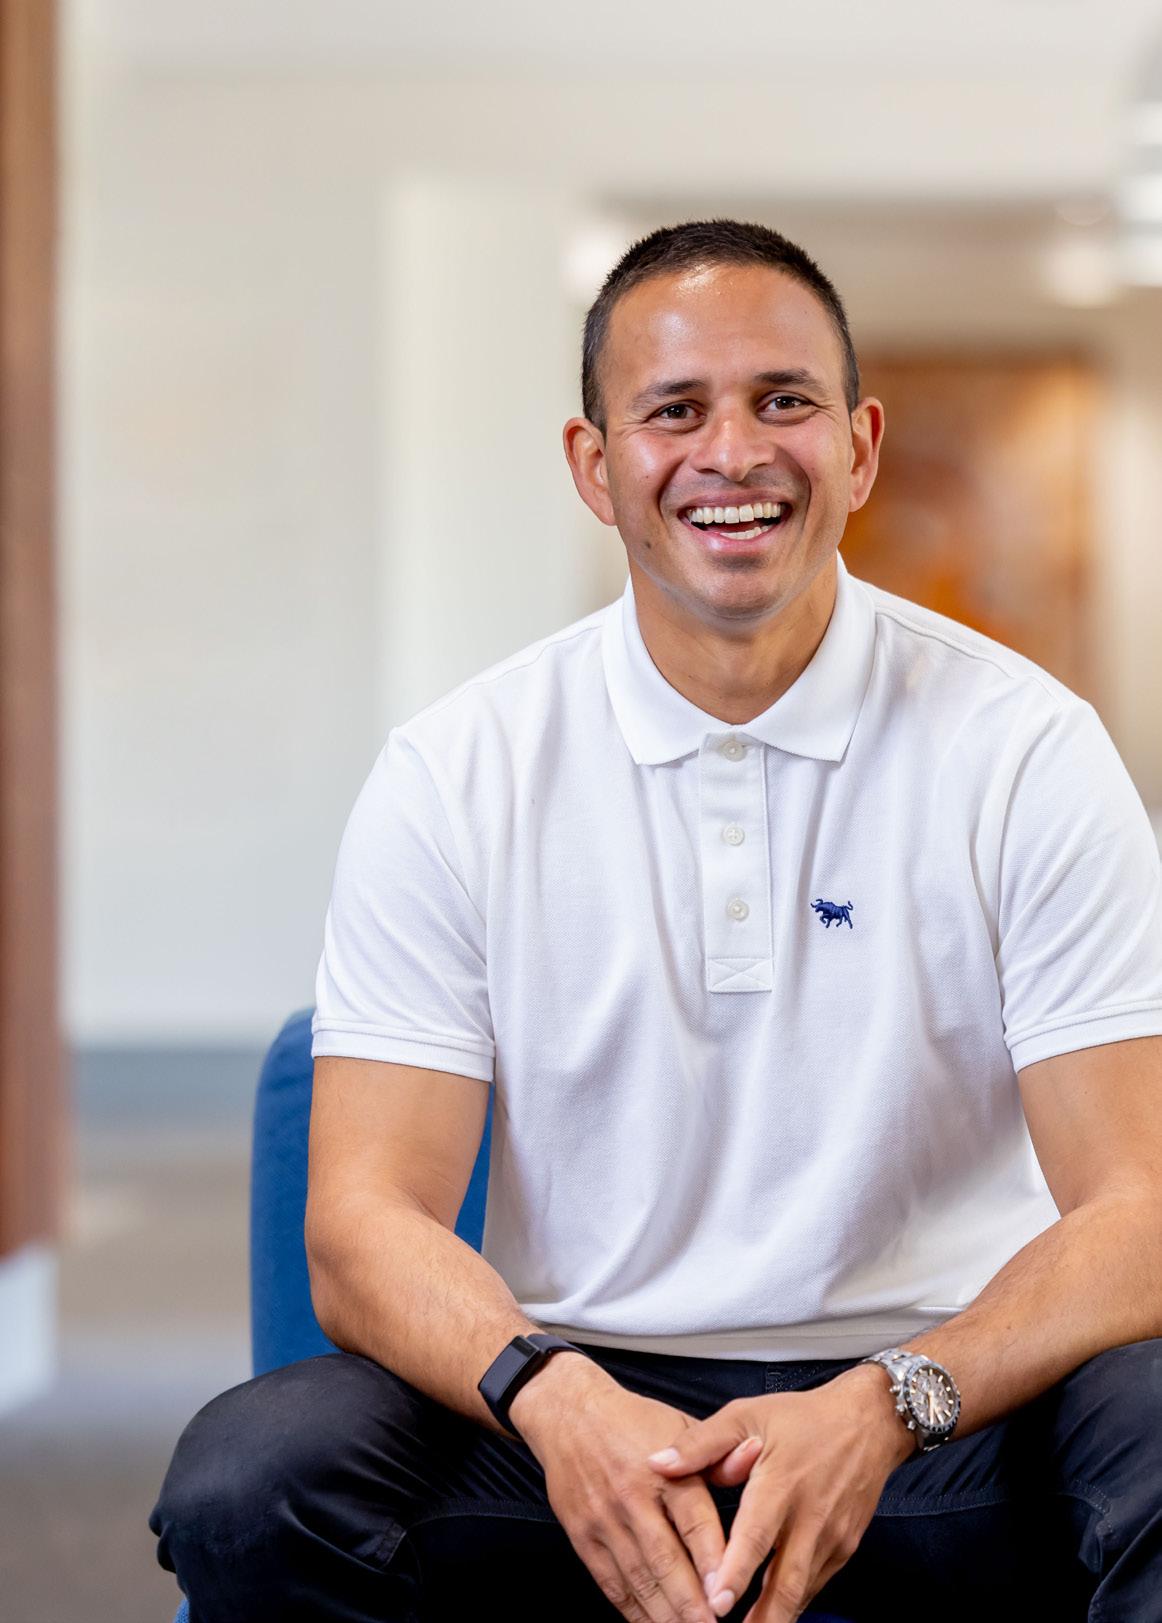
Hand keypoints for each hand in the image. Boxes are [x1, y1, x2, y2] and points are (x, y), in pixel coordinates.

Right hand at [510, 1353, 760, 1622]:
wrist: (570, 1414)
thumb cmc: (634, 1422)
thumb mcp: (679, 1424)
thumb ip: (716, 1455)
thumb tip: (755, 1455)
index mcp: (665, 1469)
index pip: (693, 1521)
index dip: (712, 1561)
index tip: (727, 1593)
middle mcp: (633, 1497)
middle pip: (666, 1560)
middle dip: (690, 1603)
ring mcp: (605, 1520)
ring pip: (639, 1578)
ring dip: (665, 1614)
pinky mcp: (583, 1536)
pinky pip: (611, 1582)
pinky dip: (632, 1609)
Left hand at [645, 1366, 908, 1620]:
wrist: (868, 1423)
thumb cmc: (801, 1417)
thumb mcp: (747, 1415)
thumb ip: (702, 1443)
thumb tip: (658, 1463)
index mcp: (780, 1483)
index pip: (757, 1535)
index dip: (737, 1572)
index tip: (717, 1601)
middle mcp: (809, 1517)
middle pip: (786, 1582)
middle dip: (762, 1619)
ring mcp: (831, 1537)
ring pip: (802, 1590)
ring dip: (776, 1618)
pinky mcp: (845, 1548)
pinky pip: (815, 1583)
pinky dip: (793, 1602)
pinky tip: (772, 1615)